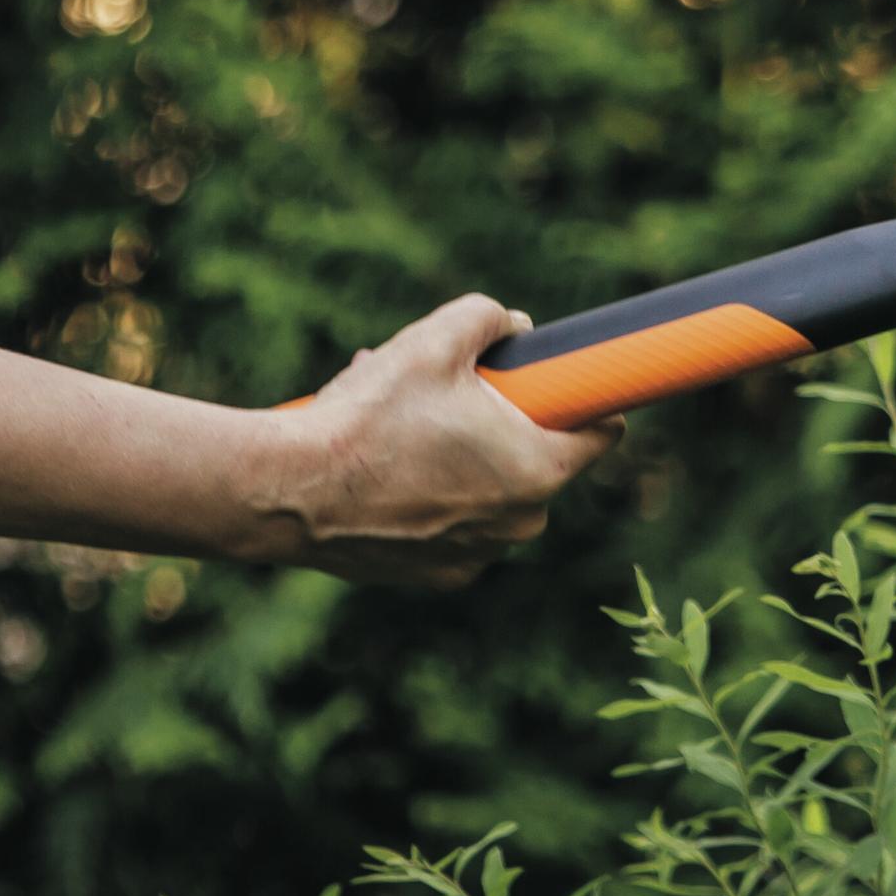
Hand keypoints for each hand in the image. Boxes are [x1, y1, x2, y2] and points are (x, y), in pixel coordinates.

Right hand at [268, 295, 616, 587]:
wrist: (292, 492)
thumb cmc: (369, 417)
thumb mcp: (434, 341)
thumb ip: (488, 318)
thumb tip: (515, 328)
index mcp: (538, 470)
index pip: (603, 432)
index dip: (582, 398)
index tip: (554, 382)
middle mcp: (520, 525)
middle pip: (534, 458)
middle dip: (499, 422)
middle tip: (447, 395)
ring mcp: (479, 557)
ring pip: (488, 491)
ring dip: (459, 456)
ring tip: (400, 422)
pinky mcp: (437, 577)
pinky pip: (453, 525)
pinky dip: (431, 497)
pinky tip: (385, 467)